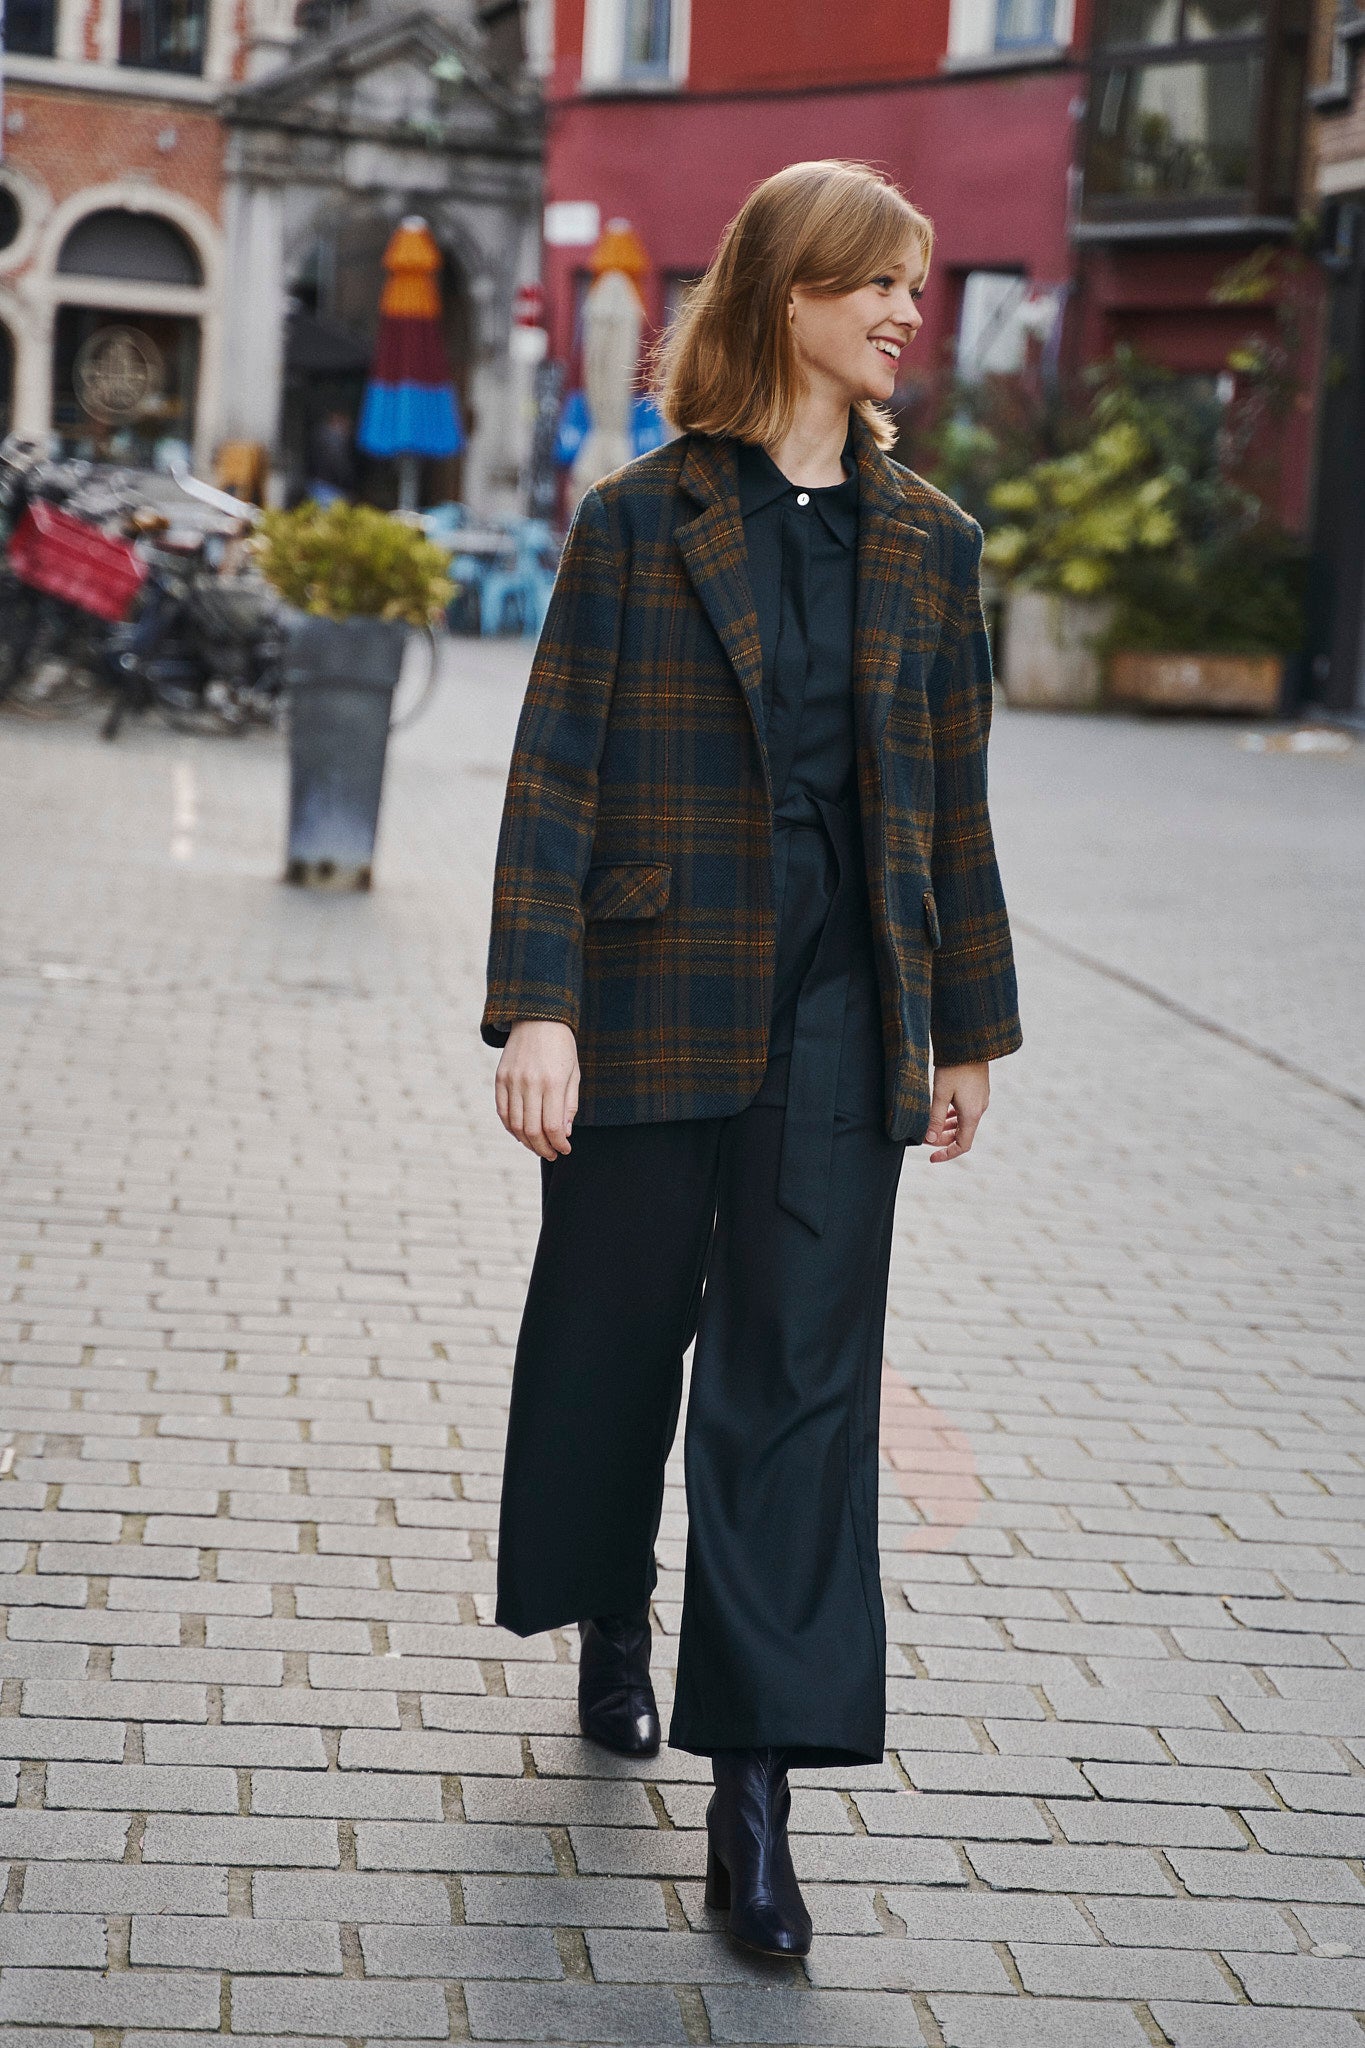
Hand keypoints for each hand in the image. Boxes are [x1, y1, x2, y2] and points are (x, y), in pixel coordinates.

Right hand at [495, 1020, 579, 1160]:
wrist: (538, 1018)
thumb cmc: (562, 1048)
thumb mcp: (574, 1074)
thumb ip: (569, 1105)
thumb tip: (564, 1134)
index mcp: (553, 1082)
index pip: (553, 1126)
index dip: (559, 1144)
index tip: (565, 1150)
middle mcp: (530, 1083)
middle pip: (532, 1130)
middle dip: (543, 1148)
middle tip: (552, 1154)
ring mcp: (512, 1081)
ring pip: (515, 1125)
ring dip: (526, 1142)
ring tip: (537, 1145)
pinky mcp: (500, 1078)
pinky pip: (502, 1112)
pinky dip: (510, 1127)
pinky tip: (521, 1133)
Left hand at [924, 1061, 989, 1163]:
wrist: (970, 1043)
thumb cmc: (954, 1067)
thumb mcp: (940, 1094)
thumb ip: (935, 1118)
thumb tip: (929, 1140)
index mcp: (972, 1114)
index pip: (962, 1145)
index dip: (946, 1154)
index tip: (932, 1157)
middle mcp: (979, 1109)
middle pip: (962, 1134)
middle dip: (944, 1139)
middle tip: (926, 1136)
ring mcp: (980, 1100)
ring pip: (964, 1122)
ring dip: (948, 1127)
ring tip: (932, 1125)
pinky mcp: (978, 1091)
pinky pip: (966, 1111)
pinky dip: (954, 1116)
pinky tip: (942, 1110)